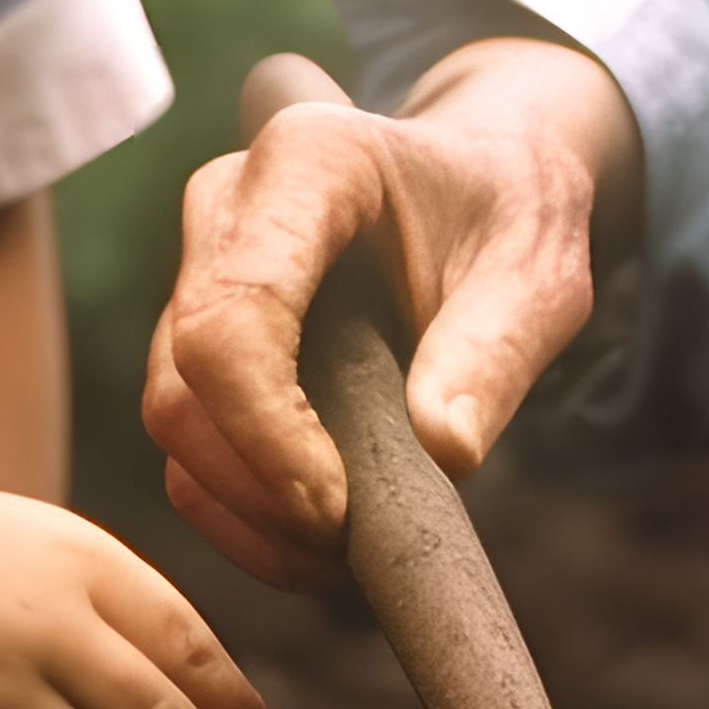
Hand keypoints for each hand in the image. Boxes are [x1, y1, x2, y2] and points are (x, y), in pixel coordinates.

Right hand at [140, 41, 639, 587]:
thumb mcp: (535, 273)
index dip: (268, 432)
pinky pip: (183, 436)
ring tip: (339, 546)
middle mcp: (226, 201)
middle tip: (349, 543)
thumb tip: (446, 452)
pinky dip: (232, 506)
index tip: (335, 510)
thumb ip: (495, 353)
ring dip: (242, 508)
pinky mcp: (193, 323)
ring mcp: (197, 262)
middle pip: (185, 377)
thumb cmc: (508, 212)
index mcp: (309, 162)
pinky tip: (306, 536)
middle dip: (256, 486)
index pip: (236, 315)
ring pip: (173, 415)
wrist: (481, 177)